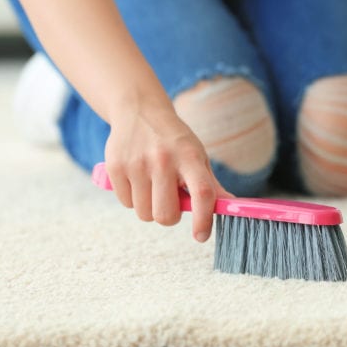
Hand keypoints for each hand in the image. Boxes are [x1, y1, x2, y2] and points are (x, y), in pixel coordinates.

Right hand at [103, 102, 230, 241]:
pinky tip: (137, 179)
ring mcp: (137, 163)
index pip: (202, 194)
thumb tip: (231, 206)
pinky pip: (126, 203)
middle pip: (166, 214)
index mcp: (190, 156)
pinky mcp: (115, 167)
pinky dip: (133, 198)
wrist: (139, 110)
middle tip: (170, 200)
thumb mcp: (197, 154)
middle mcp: (163, 160)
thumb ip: (210, 183)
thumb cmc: (174, 140)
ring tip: (153, 186)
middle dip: (169, 216)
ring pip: (144, 213)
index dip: (203, 220)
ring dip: (150, 208)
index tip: (201, 236)